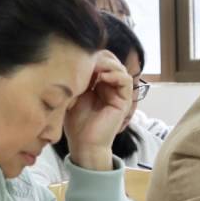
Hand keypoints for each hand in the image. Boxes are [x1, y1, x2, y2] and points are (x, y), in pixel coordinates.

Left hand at [63, 51, 132, 170]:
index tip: (79, 58)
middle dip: (100, 58)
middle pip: (112, 61)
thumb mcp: (74, 95)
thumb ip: (78, 78)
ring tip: (95, 68)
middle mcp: (111, 87)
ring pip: (120, 68)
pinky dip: (116, 75)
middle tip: (88, 60)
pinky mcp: (124, 101)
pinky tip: (103, 78)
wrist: (84, 144)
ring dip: (108, 65)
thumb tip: (78, 60)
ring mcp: (119, 93)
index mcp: (99, 84)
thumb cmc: (77, 123)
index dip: (92, 56)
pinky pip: (125, 81)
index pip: (101, 60)